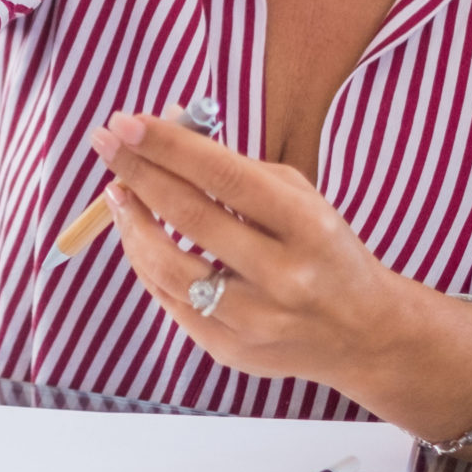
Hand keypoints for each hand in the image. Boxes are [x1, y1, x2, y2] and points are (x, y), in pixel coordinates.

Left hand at [85, 108, 417, 385]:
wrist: (365, 334)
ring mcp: (255, 320)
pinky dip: (147, 263)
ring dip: (132, 223)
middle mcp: (284, 277)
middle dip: (139, 174)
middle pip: (191, 218)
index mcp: (307, 227)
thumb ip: (233, 164)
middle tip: (106, 143)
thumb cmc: (325, 250)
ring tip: (116, 191)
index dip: (169, 146)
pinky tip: (138, 235)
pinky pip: (170, 301)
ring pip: (168, 268)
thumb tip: (166, 123)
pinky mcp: (231, 350)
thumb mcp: (300, 198)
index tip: (126, 121)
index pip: (224, 177)